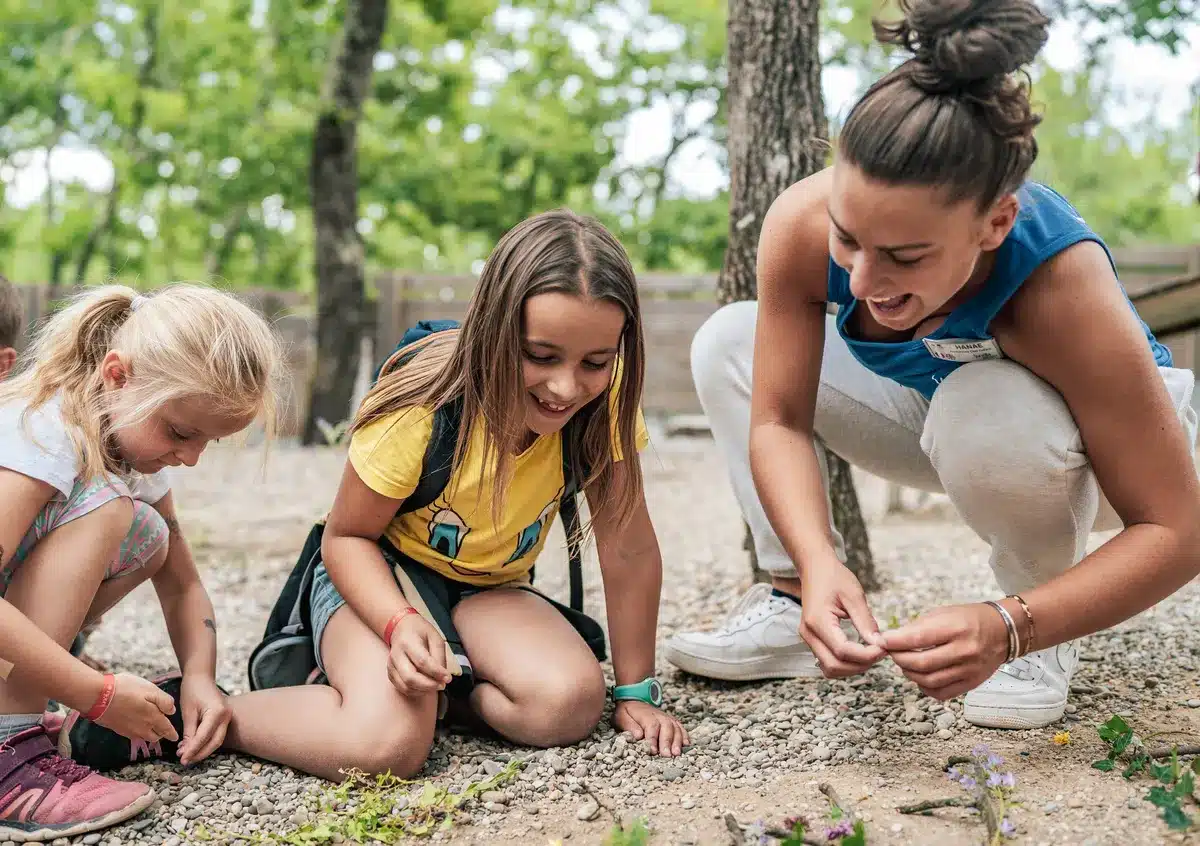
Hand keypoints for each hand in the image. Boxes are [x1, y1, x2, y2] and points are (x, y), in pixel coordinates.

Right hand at [94, 672, 178, 744]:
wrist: (97, 697)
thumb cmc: (125, 689)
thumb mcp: (150, 690)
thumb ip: (164, 701)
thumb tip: (172, 712)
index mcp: (152, 718)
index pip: (166, 729)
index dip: (172, 733)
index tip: (175, 737)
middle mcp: (141, 728)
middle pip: (155, 736)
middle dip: (161, 734)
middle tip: (164, 730)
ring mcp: (128, 730)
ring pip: (144, 737)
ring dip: (150, 734)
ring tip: (152, 728)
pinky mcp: (118, 729)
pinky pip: (133, 735)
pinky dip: (139, 732)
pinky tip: (137, 724)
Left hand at [178, 674, 230, 765]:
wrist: (201, 677)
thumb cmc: (193, 690)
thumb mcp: (188, 712)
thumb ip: (188, 733)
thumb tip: (185, 751)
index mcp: (217, 713)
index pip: (204, 737)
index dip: (193, 750)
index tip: (182, 759)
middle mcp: (226, 716)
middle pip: (215, 742)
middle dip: (200, 754)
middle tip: (185, 761)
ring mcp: (227, 718)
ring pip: (216, 741)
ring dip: (202, 750)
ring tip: (186, 756)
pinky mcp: (223, 719)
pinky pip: (215, 735)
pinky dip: (204, 743)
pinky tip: (192, 747)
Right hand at [386, 613, 451, 696]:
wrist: (401, 628)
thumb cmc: (420, 631)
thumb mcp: (435, 637)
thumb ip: (439, 656)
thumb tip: (443, 676)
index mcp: (408, 642)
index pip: (422, 661)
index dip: (436, 673)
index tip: (448, 678)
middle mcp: (396, 655)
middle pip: (410, 678)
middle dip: (429, 685)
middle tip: (442, 685)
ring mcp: (391, 665)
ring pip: (405, 686)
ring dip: (423, 690)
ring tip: (435, 685)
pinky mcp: (390, 673)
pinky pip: (402, 688)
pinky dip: (416, 691)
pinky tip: (425, 686)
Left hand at [612, 700, 688, 756]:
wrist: (635, 699)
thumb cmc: (627, 712)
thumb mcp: (621, 716)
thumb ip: (629, 725)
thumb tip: (638, 735)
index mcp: (645, 715)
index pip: (651, 726)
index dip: (653, 739)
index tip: (653, 751)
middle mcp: (659, 715)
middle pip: (666, 727)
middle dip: (667, 742)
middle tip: (667, 755)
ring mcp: (666, 717)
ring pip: (675, 727)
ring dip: (677, 741)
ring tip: (677, 753)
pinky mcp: (671, 720)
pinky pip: (680, 727)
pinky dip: (684, 735)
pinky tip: (686, 744)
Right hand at [798, 551, 886, 677]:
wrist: (815, 567)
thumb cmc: (833, 576)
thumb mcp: (854, 595)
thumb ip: (866, 622)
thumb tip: (879, 643)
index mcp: (818, 621)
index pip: (843, 651)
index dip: (866, 655)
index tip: (884, 648)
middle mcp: (809, 633)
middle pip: (834, 665)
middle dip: (860, 665)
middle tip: (880, 652)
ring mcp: (808, 638)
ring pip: (829, 668)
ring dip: (851, 668)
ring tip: (870, 654)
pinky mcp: (812, 639)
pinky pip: (827, 661)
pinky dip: (844, 663)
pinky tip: (859, 652)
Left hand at [880, 602, 1009, 699]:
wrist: (1003, 632)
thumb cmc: (969, 619)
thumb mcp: (943, 613)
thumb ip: (918, 627)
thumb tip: (892, 640)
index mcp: (956, 628)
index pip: (917, 638)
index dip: (894, 642)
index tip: (881, 640)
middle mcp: (964, 651)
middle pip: (921, 663)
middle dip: (899, 659)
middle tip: (890, 653)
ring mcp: (969, 670)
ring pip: (929, 681)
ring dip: (909, 674)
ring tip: (904, 664)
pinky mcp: (972, 683)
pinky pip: (941, 693)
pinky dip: (925, 687)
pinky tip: (920, 677)